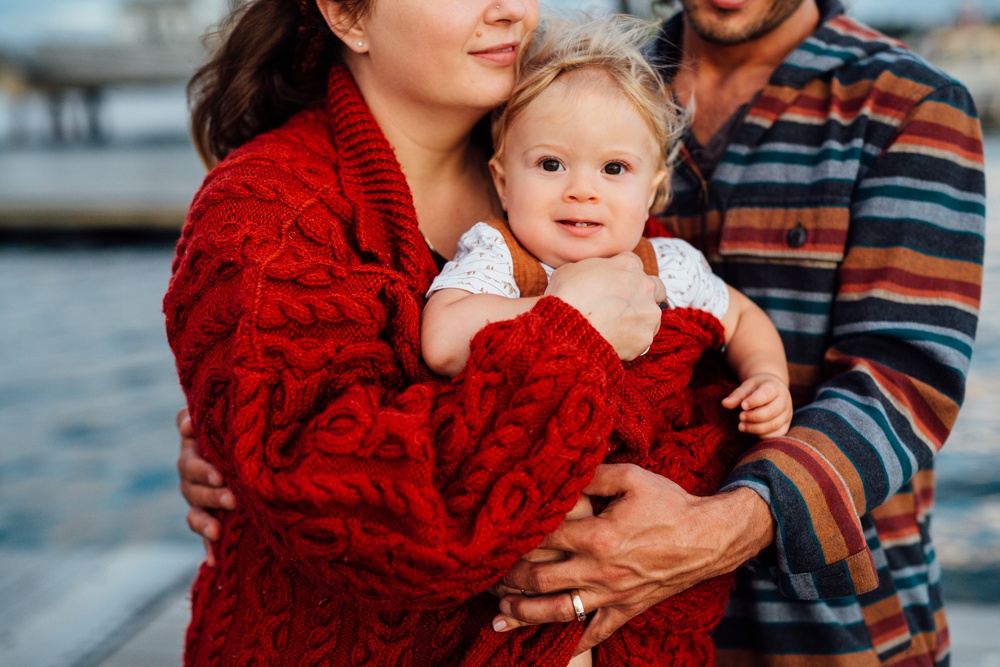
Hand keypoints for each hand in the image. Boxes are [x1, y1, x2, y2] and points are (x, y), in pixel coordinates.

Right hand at [177, 408, 233, 565]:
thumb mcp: (232, 419)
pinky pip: (203, 534)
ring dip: (205, 521)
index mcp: (196, 448)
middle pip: (192, 484)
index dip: (199, 462)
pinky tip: (213, 562)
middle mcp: (193, 473)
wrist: (257, 452)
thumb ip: (207, 417)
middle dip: (211, 492)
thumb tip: (187, 422)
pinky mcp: (209, 516)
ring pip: (194, 510)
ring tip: (217, 530)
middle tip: (232, 498)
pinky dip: (207, 548)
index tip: (215, 467)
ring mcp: (199, 496)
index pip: (191, 455)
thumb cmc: (246, 427)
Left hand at [491, 464, 773, 654]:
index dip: (515, 540)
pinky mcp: (627, 609)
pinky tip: (552, 647)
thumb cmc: (670, 503)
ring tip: (499, 616)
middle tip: (487, 577)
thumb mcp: (632, 477)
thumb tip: (561, 472)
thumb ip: (592, 475)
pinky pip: (596, 632)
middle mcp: (600, 569)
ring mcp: (613, 594)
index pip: (543, 539)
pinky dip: (573, 642)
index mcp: (598, 535)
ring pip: (559, 612)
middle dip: (509, 580)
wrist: (710, 537)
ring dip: (525, 615)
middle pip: (540, 579)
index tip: (495, 538)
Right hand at [545, 254, 664, 360]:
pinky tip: (614, 342)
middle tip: (624, 304)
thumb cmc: (566, 296)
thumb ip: (588, 269)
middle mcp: (644, 286)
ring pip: (652, 315)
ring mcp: (648, 313)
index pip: (633, 262)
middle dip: (644, 294)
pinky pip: (642, 339)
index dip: (621, 273)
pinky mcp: (645, 338)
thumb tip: (585, 276)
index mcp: (627, 265)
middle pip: (656, 286)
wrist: (569, 328)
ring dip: (639, 319)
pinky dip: (631, 342)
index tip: (611, 283)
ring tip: (617, 328)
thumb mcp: (570, 269)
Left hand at [721, 373, 792, 437]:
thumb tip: (724, 404)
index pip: (767, 394)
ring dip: (756, 428)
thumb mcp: (747, 386)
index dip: (754, 401)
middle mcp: (785, 400)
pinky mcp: (785, 425)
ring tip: (741, 426)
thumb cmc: (757, 388)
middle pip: (772, 411)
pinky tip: (752, 431)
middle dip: (754, 417)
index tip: (742, 406)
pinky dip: (763, 435)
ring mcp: (787, 414)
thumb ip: (737, 395)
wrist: (772, 390)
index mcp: (775, 387)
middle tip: (740, 417)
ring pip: (774, 425)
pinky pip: (777, 434)